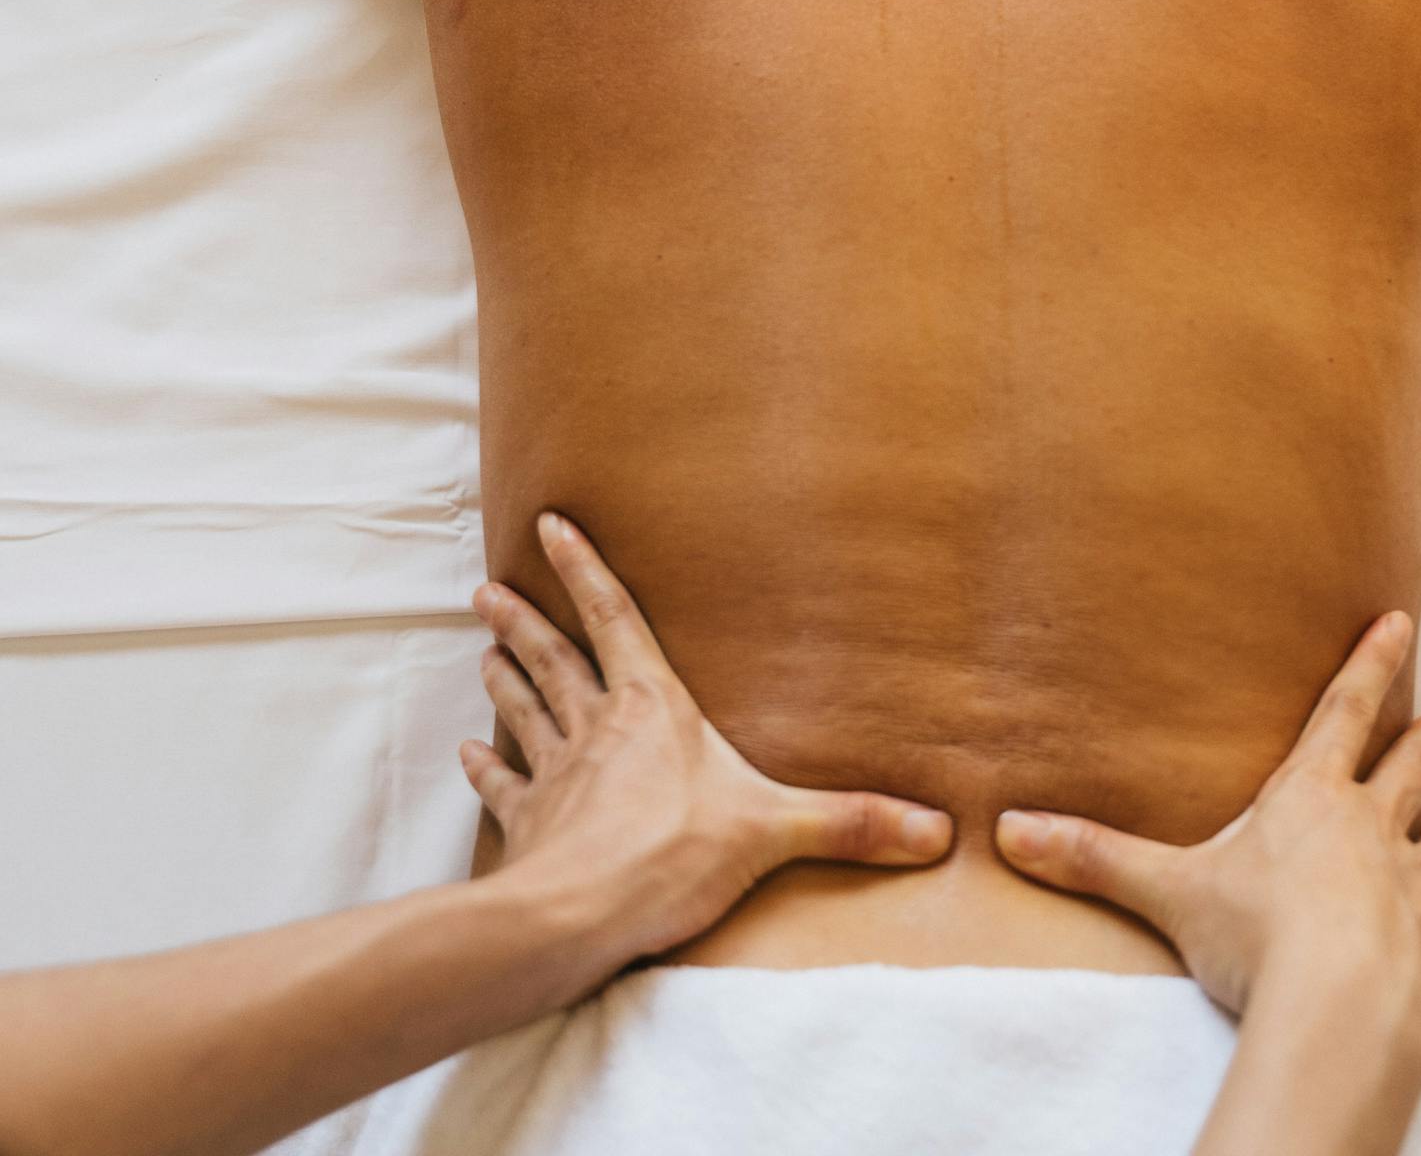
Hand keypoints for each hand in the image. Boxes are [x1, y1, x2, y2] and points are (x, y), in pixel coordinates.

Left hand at [462, 512, 951, 995]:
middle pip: (554, 657)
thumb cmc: (673, 858)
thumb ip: (850, 824)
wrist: (581, 915)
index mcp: (652, 706)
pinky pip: (504, 785)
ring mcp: (556, 773)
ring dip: (503, 676)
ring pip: (523, 709)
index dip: (582, 567)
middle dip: (524, 618)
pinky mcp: (529, 822)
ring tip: (483, 645)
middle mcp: (597, 725)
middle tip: (487, 588)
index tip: (549, 523)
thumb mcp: (773, 831)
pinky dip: (485, 767)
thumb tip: (934, 829)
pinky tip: (468, 752)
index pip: (614, 617)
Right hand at [995, 613, 1420, 1047]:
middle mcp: (1375, 824)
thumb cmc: (1257, 942)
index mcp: (1311, 798)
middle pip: (1414, 763)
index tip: (1400, 621)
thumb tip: (1012, 831)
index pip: (1344, 710)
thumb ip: (1096, 857)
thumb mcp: (1169, 892)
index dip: (1371, 663)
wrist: (1338, 1010)